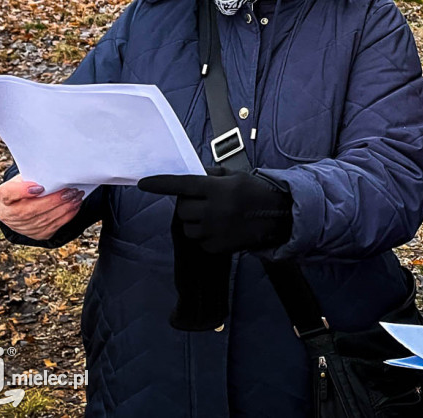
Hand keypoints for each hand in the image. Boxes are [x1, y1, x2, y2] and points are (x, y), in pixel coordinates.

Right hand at [0, 174, 83, 239]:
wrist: (20, 209)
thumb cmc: (24, 188)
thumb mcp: (22, 179)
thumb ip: (32, 177)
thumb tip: (53, 174)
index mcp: (3, 197)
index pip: (8, 194)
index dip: (22, 191)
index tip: (39, 187)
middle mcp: (9, 215)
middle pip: (31, 210)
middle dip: (54, 201)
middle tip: (71, 191)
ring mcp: (23, 228)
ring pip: (45, 219)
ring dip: (65, 208)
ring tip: (77, 196)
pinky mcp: (37, 235)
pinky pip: (54, 226)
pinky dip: (67, 216)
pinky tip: (75, 206)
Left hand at [137, 167, 292, 252]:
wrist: (278, 216)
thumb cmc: (254, 192)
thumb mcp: (234, 176)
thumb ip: (209, 175)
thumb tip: (186, 177)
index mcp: (218, 189)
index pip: (182, 184)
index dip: (160, 184)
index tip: (143, 183)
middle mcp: (215, 210)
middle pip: (182, 209)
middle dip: (188, 205)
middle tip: (203, 202)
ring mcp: (217, 230)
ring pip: (187, 227)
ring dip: (194, 222)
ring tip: (212, 216)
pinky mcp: (219, 246)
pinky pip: (199, 241)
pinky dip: (205, 236)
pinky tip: (220, 228)